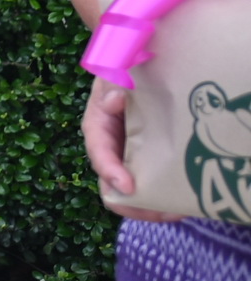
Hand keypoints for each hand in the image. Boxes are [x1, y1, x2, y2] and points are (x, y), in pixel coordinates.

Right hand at [83, 79, 178, 222]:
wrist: (140, 69)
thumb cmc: (125, 70)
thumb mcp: (114, 72)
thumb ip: (112, 84)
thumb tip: (114, 102)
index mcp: (98, 127)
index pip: (99, 154)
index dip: (110, 172)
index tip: (128, 186)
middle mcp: (111, 148)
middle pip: (112, 185)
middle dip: (134, 204)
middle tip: (161, 211)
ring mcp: (129, 156)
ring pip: (132, 191)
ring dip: (151, 206)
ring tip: (177, 211)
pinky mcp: (147, 160)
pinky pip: (150, 183)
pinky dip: (163, 195)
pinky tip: (183, 201)